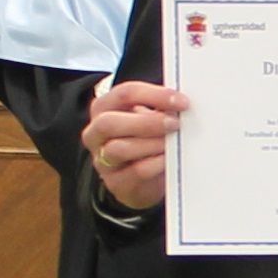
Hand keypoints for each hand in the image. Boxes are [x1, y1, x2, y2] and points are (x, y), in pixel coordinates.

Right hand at [82, 81, 184, 209]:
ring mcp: (101, 160)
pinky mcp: (116, 183)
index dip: (155, 95)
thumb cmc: (146, 140)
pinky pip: (136, 172)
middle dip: (147, 122)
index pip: (124, 94)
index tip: (181, 102)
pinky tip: (170, 159)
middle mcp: (96, 133)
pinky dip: (157, 163)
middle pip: (109, 122)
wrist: (143, 180)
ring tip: (173, 142)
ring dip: (152, 144)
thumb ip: (160, 109)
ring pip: (119, 149)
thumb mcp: (150, 119)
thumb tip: (181, 105)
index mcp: (104, 108)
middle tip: (175, 124)